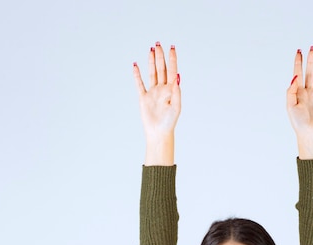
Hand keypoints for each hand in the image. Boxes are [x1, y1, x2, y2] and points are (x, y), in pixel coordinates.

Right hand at [133, 43, 180, 163]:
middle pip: (161, 69)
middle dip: (160, 56)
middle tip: (158, 43)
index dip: (172, 59)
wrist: (159, 133)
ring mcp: (153, 93)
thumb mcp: (176, 107)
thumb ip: (176, 92)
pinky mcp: (144, 98)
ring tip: (151, 49)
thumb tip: (177, 78)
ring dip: (151, 62)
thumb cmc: (169, 122)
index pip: (172, 71)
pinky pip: (139, 84)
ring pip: (152, 73)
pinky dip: (137, 75)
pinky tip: (135, 66)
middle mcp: (162, 89)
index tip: (172, 48)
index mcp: (171, 90)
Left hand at [286, 47, 312, 158]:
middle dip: (310, 60)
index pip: (298, 74)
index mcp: (298, 93)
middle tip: (311, 47)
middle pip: (309, 72)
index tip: (298, 51)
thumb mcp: (290, 106)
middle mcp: (308, 92)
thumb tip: (295, 76)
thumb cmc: (298, 122)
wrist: (310, 134)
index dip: (298, 62)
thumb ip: (291, 91)